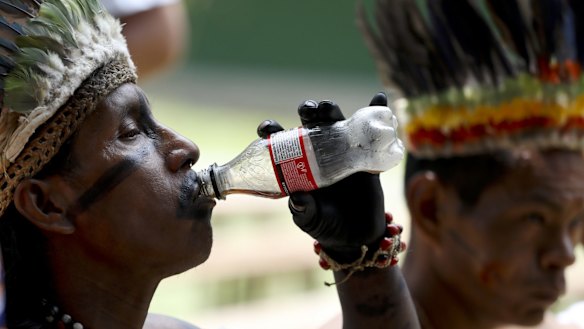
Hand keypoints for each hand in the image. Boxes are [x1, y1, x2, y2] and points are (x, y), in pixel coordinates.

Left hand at [256, 93, 389, 261]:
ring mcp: (342, 151)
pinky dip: (375, 110)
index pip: (281, 141)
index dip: (272, 131)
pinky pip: (372, 131)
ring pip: (336, 122)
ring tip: (327, 108)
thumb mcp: (312, 220)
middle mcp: (318, 152)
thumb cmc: (326, 226)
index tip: (267, 130)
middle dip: (306, 112)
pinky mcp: (365, 156)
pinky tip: (378, 97)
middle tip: (305, 112)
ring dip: (330, 110)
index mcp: (298, 164)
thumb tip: (298, 198)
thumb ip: (304, 211)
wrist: (357, 237)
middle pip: (310, 124)